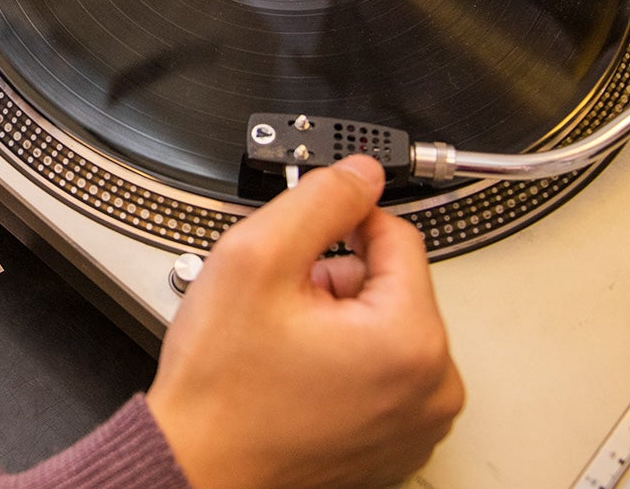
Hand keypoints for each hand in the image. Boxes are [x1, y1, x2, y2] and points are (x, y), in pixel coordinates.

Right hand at [145, 156, 463, 488]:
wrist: (195, 466)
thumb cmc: (221, 390)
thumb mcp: (256, 259)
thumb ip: (318, 199)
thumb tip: (361, 171)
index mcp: (412, 341)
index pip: (398, 235)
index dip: (341, 226)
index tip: (303, 245)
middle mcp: (433, 389)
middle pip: (393, 286)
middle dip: (336, 282)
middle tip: (282, 310)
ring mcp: (418, 424)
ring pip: (385, 328)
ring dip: (338, 324)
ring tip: (285, 348)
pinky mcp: (398, 444)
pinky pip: (382, 375)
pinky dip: (344, 367)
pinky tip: (298, 378)